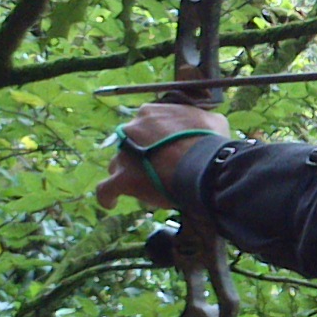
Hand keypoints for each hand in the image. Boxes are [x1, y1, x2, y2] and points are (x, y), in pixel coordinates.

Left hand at [95, 100, 229, 212]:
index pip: (144, 126)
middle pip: (129, 145)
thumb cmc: (209, 142)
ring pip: (117, 165)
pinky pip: (105, 189)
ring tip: (141, 187)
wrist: (202, 163)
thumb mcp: (211, 120)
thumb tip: (204, 124)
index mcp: (149, 113)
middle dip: (139, 157)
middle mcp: (132, 129)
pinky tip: (112, 203)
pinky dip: (107, 196)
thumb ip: (199, 119)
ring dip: (126, 174)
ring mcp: (124, 154)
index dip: (154, 140)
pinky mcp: (122, 178)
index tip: (164, 150)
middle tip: (156, 170)